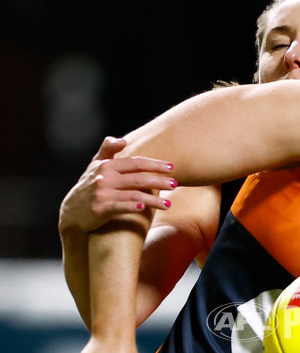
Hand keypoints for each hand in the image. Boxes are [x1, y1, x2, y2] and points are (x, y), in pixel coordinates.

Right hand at [59, 136, 176, 233]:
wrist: (71, 212)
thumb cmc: (88, 187)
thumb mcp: (94, 166)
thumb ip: (107, 150)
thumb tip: (123, 140)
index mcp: (107, 166)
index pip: (136, 163)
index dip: (155, 165)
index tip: (171, 167)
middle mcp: (104, 177)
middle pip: (138, 178)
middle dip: (159, 180)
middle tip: (175, 184)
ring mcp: (102, 193)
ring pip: (133, 193)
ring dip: (153, 199)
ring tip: (169, 204)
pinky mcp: (100, 209)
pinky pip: (120, 206)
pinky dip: (133, 205)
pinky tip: (145, 207)